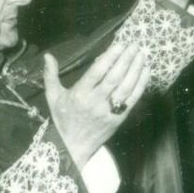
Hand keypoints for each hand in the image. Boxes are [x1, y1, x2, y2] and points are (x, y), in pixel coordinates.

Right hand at [43, 38, 150, 168]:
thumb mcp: (53, 97)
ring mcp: (109, 112)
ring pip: (125, 88)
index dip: (109, 58)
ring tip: (142, 55)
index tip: (119, 45)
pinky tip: (146, 71)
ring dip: (135, 70)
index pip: (96, 73)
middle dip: (126, 60)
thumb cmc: (63, 119)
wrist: (72, 147)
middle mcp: (95, 103)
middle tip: (134, 45)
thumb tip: (47, 56)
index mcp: (79, 95)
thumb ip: (51, 75)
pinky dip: (141, 85)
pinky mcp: (119, 118)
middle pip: (113, 78)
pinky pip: (132, 100)